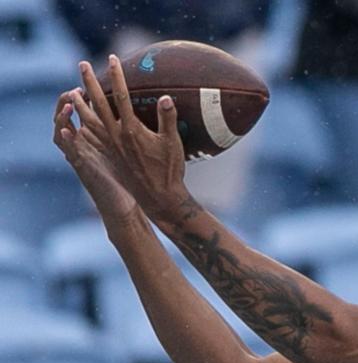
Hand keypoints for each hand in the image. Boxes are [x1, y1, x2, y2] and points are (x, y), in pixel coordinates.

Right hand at [52, 88, 138, 220]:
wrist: (131, 200)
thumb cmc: (134, 173)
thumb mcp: (132, 145)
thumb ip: (133, 126)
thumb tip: (146, 107)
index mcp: (96, 135)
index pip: (83, 110)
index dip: (82, 97)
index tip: (86, 83)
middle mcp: (84, 142)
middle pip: (68, 116)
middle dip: (67, 100)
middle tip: (74, 88)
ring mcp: (80, 153)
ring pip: (62, 131)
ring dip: (63, 117)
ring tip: (69, 103)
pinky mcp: (81, 167)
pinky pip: (69, 152)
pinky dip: (66, 141)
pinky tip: (66, 131)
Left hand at [76, 56, 188, 218]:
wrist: (159, 197)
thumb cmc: (169, 170)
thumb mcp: (172, 143)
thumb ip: (167, 119)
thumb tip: (165, 97)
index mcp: (131, 130)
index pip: (122, 96)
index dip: (117, 76)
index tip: (112, 59)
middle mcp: (116, 136)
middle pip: (99, 104)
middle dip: (90, 83)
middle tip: (82, 64)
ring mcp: (111, 146)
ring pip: (90, 121)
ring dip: (81, 105)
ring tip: (73, 92)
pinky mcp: (110, 156)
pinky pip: (92, 137)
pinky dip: (83, 127)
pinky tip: (80, 123)